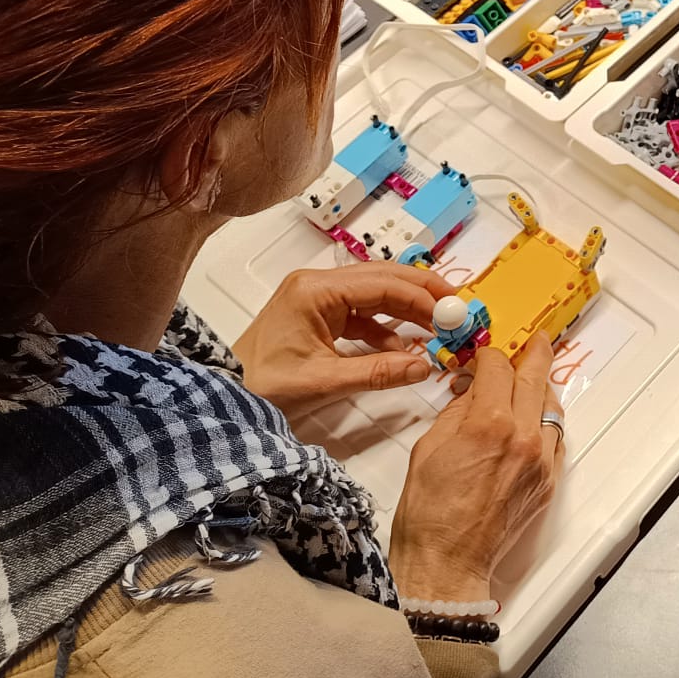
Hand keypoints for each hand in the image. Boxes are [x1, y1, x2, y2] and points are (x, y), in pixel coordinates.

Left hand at [233, 262, 453, 423]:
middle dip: (421, 293)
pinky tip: (399, 348)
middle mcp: (316, 285)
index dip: (422, 297)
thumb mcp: (325, 382)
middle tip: (455, 308)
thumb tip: (423, 366)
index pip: (383, 284)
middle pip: (382, 278)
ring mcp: (315, 298)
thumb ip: (379, 371)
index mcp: (315, 291)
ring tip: (434, 330)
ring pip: (374, 293)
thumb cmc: (260, 387)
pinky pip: (360, 312)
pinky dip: (383, 328)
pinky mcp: (315, 315)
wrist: (223, 399)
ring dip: (404, 311)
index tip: (452, 313)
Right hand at [389, 336, 564, 603]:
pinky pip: (554, 439)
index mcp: (489, 424)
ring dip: (541, 389)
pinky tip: (534, 418)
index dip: (488, 356)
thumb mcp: (429, 447)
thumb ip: (456, 411)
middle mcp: (523, 437)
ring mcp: (540, 461)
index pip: (498, 368)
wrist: (447, 563)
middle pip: (535, 379)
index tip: (481, 356)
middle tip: (538, 338)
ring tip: (532, 378)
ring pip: (551, 408)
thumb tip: (472, 389)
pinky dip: (546, 422)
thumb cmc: (428, 512)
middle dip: (534, 353)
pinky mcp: (547, 482)